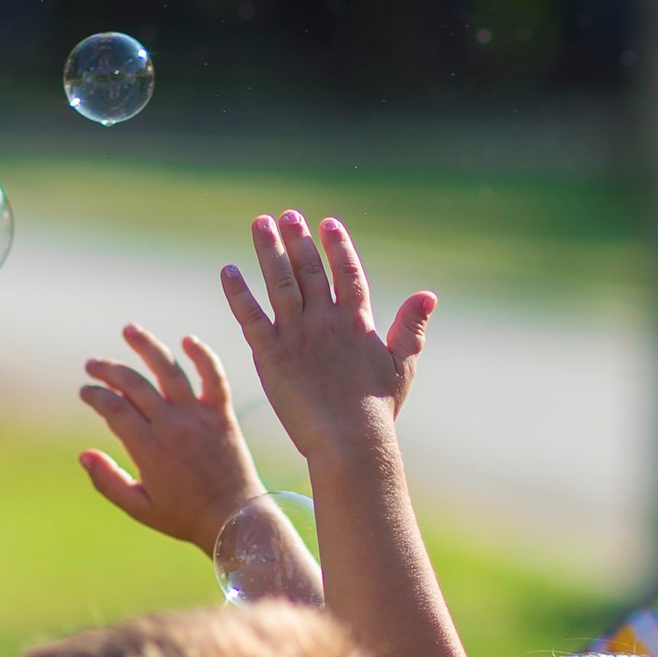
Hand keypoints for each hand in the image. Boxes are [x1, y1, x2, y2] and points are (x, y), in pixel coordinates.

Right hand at [77, 325, 263, 550]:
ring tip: (129, 330)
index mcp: (149, 449)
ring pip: (168, 370)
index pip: (113, 408)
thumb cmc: (184, 517)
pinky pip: (213, 376)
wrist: (234, 519)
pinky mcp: (221, 413)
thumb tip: (83, 454)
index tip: (85, 392)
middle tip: (93, 364)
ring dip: (146, 347)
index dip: (95, 395)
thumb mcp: (139, 508)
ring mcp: (198, 416)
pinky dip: (202, 355)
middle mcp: (172, 426)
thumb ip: (107, 481)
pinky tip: (187, 339)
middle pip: (134, 384)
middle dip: (108, 370)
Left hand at [221, 212, 436, 470]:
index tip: (328, 223)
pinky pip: (249, 317)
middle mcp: (325, 321)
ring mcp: (296, 335)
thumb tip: (429, 295)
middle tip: (287, 214)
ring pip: (279, 283)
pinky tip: (228, 271)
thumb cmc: (378, 412)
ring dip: (268, 251)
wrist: (351, 441)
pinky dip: (238, 293)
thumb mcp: (401, 366)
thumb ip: (411, 328)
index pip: (347, 274)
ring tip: (260, 223)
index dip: (337, 247)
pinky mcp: (270, 355)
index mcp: (356, 323)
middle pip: (309, 270)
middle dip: (298, 240)